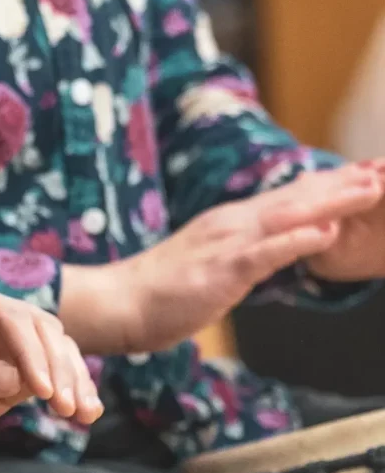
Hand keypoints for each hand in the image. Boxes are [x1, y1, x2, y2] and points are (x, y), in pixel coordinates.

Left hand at [0, 279, 98, 454]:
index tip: (42, 391)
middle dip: (61, 369)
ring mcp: (1, 347)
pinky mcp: (7, 376)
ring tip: (83, 415)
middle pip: (42, 333)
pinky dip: (67, 393)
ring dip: (73, 381)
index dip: (33, 353)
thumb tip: (17, 380)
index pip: (10, 320)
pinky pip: (47, 378)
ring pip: (54, 353)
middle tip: (68, 408)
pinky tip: (82, 414)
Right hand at [61, 164, 384, 354]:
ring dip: (335, 202)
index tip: (364, 173)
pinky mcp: (222, 270)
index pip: (287, 199)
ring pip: (290, 217)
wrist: (115, 305)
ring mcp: (227, 245)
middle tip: (383, 168)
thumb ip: (238, 257)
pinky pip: (267, 253)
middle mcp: (232, 225)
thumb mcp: (205, 268)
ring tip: (373, 188)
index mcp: (229, 224)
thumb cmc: (154, 295)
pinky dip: (300, 240)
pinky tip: (329, 231)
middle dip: (344, 183)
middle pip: (298, 198)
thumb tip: (263, 257)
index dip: (328, 185)